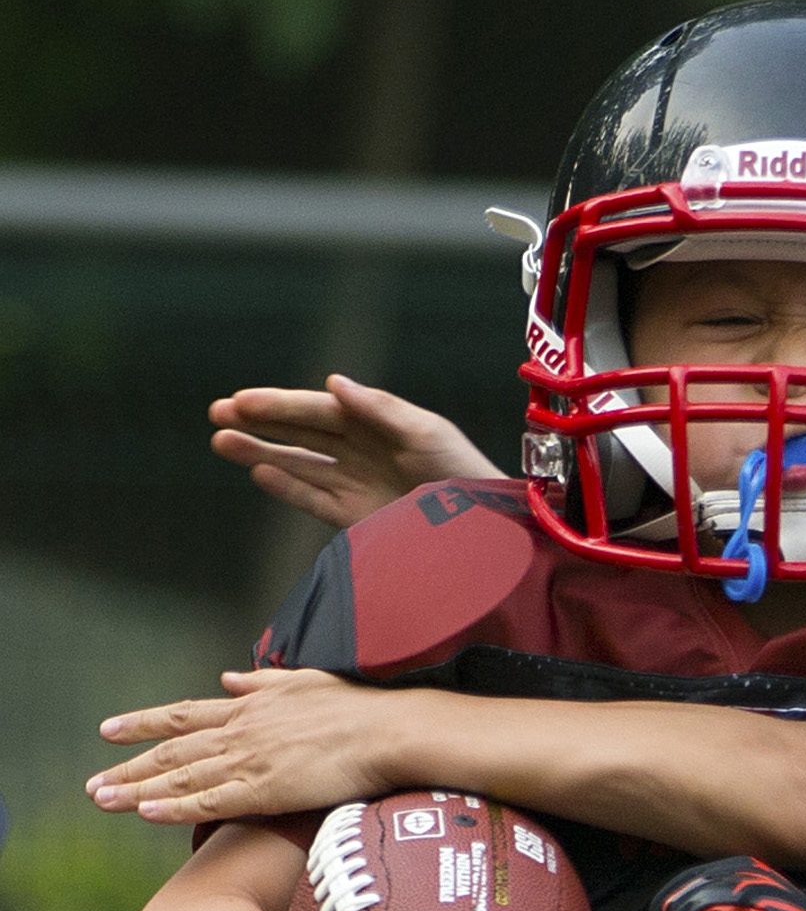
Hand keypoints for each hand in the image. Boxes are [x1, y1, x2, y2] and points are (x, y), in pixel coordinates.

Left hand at [89, 668, 398, 822]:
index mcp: (252, 707)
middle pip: (173, 752)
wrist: (391, 730)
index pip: (185, 715)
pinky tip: (145, 813)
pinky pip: (211, 802)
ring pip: (182, 778)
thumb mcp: (306, 681)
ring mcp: (252, 760)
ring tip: (101, 800)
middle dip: (129, 767)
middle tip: (93, 785)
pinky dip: (174, 808)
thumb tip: (230, 678)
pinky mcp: (267, 789)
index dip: (144, 724)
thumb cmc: (361, 707)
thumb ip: (263, 682)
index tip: (109, 731)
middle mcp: (243, 731)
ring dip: (137, 789)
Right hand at [211, 374, 503, 528]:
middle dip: (261, 422)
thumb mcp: (426, 433)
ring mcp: (356, 484)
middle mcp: (361, 451)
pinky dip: (288, 486)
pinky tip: (261, 471)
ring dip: (262, 452)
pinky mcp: (356, 518)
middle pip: (302, 433)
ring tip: (222, 441)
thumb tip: (333, 382)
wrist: (483, 528)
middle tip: (217, 412)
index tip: (243, 399)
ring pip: (299, 464)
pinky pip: (314, 498)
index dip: (282, 404)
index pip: (320, 409)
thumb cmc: (462, 473)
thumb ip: (379, 409)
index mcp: (377, 425)